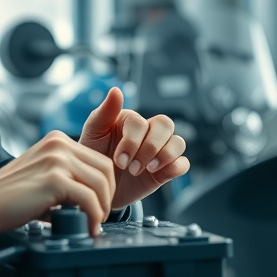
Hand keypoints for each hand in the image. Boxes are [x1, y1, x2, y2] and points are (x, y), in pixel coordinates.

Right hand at [0, 131, 115, 236]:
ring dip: (102, 208)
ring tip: (93, 223)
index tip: (98, 205)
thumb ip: (66, 178)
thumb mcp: (42, 175)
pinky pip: (89, 199)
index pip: (99, 160)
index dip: (104, 186)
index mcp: (57, 140)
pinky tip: (86, 227)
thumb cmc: (10, 197)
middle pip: (105, 169)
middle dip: (107, 196)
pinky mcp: (54, 179)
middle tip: (98, 216)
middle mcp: (59, 144)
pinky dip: (93, 217)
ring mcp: (57, 159)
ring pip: (101, 184)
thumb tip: (92, 198)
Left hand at [79, 87, 189, 209]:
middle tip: (132, 168)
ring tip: (146, 170)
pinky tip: (157, 174)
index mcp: (132, 120)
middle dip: (150, 147)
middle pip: (165, 125)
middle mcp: (149, 131)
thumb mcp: (93, 134)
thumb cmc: (95, 156)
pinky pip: (183, 163)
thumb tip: (116, 90)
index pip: (141, 123)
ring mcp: (160, 150)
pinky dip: (176, 167)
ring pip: (178, 142)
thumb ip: (104, 112)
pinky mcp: (167, 169)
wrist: (100, 186)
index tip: (118, 161)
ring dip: (164, 156)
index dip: (132, 142)